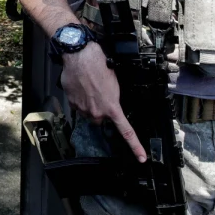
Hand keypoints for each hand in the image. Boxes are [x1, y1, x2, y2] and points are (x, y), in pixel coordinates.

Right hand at [60, 42, 146, 162]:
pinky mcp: (72, 104)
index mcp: (112, 107)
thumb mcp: (115, 82)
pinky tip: (81, 86)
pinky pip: (78, 106)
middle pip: (101, 118)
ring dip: (90, 104)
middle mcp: (97, 112)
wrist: (80, 56)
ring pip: (89, 112)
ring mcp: (83, 109)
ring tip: (90, 86)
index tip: (141, 157)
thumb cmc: (99, 65)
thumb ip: (114, 98)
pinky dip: (80, 99)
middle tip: (101, 94)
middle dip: (102, 110)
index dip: (135, 146)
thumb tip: (112, 102)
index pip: (126, 132)